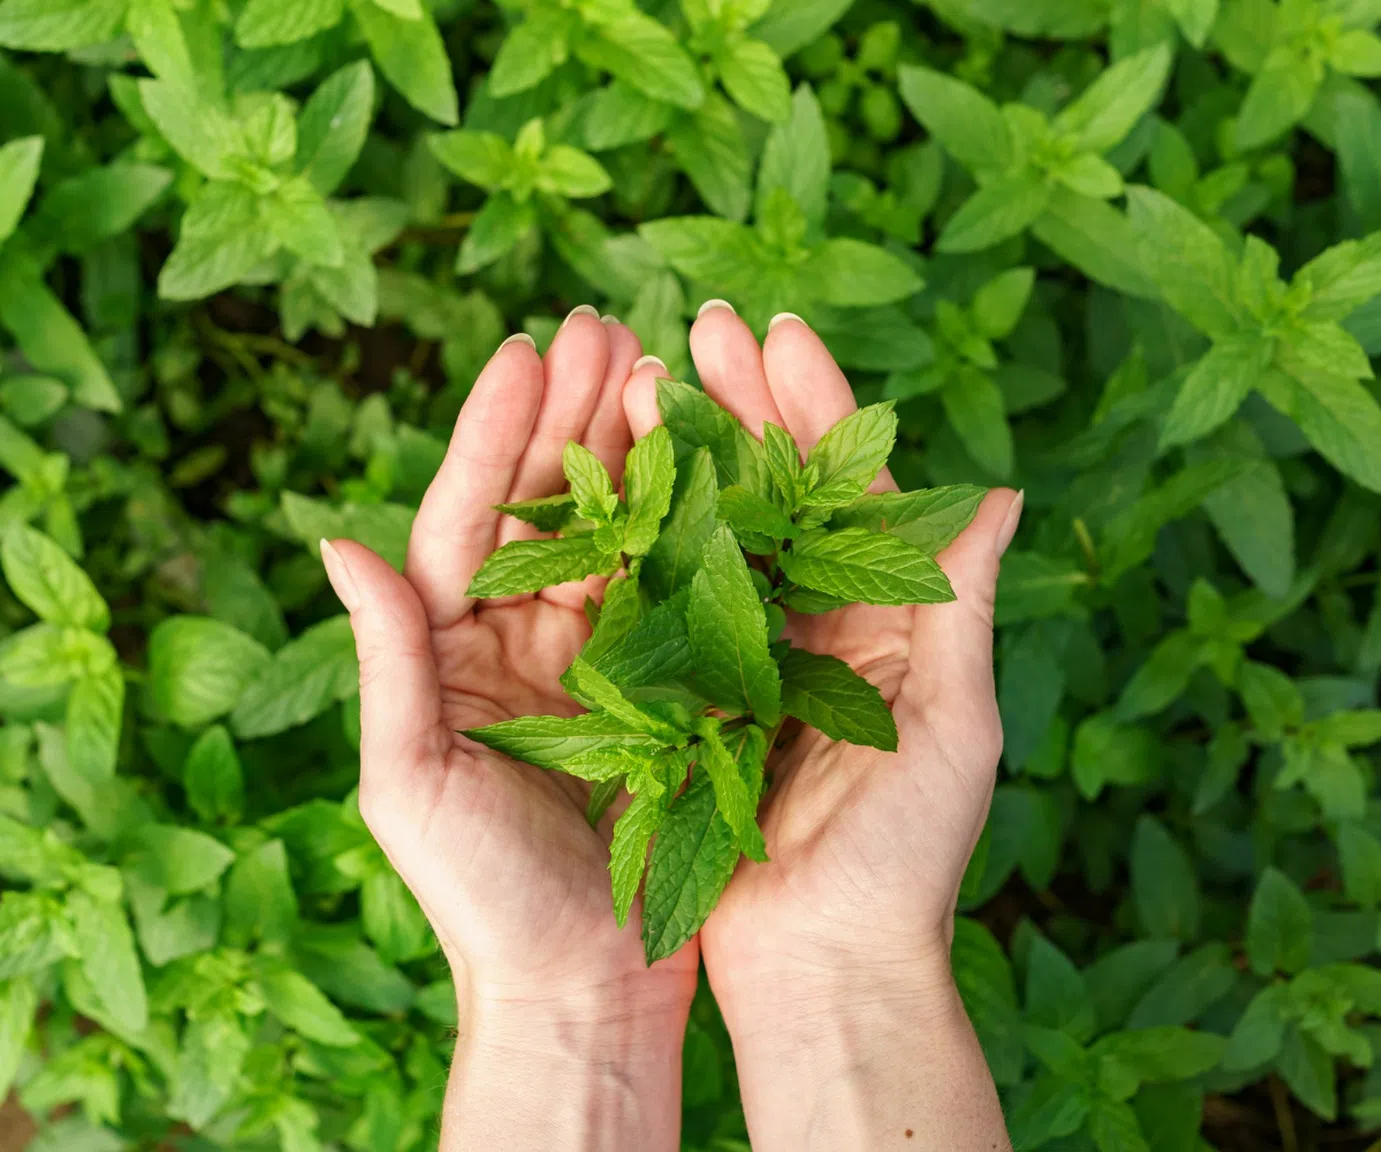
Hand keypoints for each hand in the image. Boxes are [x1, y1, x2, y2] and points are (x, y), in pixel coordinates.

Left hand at [320, 310, 696, 1150]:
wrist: (582, 986)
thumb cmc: (482, 900)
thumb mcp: (414, 781)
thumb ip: (388, 660)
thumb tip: (337, 541)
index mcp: (455, 650)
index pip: (470, 518)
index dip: (496, 433)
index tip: (528, 349)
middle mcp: (525, 639)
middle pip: (548, 504)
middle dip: (574, 412)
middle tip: (606, 323)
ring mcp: (599, 658)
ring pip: (617, 531)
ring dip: (636, 448)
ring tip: (661, 364)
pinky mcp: (666, 688)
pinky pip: (676, 590)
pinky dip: (692, 524)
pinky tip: (715, 463)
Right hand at [621, 304, 1021, 1149]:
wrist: (824, 967)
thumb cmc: (907, 860)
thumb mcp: (954, 729)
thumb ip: (960, 608)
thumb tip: (1002, 493)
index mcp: (889, 619)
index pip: (854, 488)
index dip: (818, 406)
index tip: (777, 331)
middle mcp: (821, 625)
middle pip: (781, 491)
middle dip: (744, 403)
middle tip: (700, 324)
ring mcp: (752, 658)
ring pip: (718, 532)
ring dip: (689, 454)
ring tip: (647, 374)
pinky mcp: (694, 699)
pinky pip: (669, 605)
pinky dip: (646, 542)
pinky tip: (613, 481)